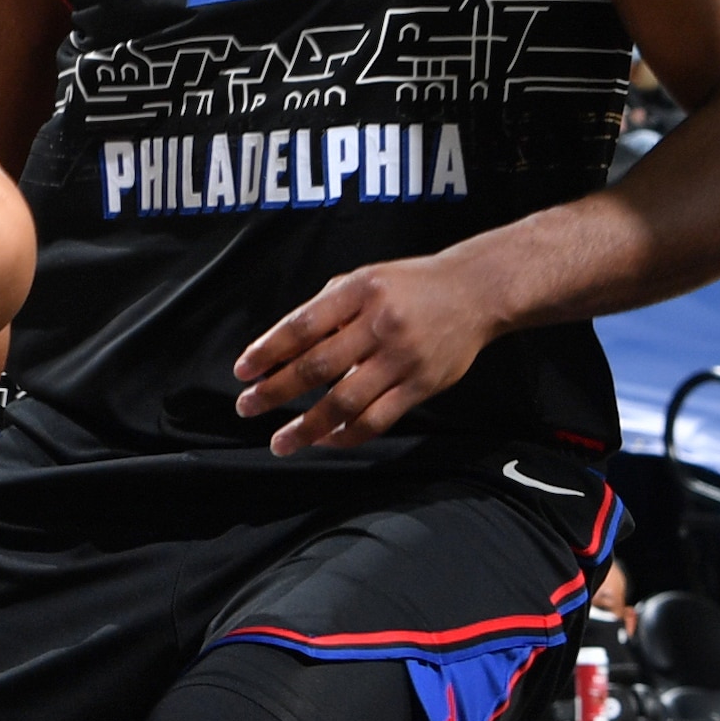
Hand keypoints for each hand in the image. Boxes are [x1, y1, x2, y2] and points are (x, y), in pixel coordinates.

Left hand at [231, 253, 501, 454]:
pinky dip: (347, 435)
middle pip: (317, 367)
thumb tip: (281, 347)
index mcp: (359, 292)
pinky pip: (378, 419)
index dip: (268, 351)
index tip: (243, 371)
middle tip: (247, 407)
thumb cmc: (411, 286)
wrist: (476, 292)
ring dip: (307, 426)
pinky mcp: (422, 385)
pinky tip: (325, 441)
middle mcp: (379, 324)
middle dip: (275, 391)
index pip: (302, 326)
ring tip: (280, 441)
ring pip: (345, 402)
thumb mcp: (365, 279)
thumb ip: (326, 308)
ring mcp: (401, 358)